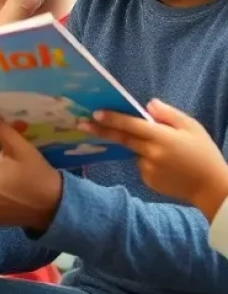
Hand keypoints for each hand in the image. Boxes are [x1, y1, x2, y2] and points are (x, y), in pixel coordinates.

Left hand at [85, 100, 227, 221]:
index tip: (94, 113)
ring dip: (140, 148)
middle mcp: (151, 153)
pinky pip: (141, 166)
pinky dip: (147, 162)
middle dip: (100, 130)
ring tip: (168, 154)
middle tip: (81, 123)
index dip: (112, 119)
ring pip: (134, 152)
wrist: (212, 188)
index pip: (131, 125)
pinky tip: (166, 166)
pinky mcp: (147, 181)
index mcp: (162, 137)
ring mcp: (148, 169)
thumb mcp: (192, 127)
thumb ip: (168, 114)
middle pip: (122, 138)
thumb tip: (147, 104)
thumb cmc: (204, 153)